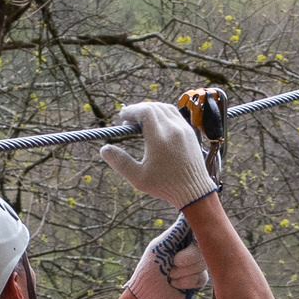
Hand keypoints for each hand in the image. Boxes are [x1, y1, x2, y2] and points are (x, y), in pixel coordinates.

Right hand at [101, 100, 219, 209]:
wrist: (194, 190)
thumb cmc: (165, 186)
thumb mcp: (138, 177)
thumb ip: (120, 162)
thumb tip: (104, 149)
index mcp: (160, 138)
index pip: (145, 111)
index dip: (131, 110)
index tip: (122, 118)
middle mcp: (173, 129)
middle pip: (154, 107)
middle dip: (139, 110)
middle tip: (129, 121)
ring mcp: (184, 129)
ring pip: (165, 108)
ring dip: (152, 110)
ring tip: (141, 121)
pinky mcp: (190, 133)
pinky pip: (175, 114)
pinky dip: (163, 114)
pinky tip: (157, 126)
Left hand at [127, 216, 207, 298]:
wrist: (147, 295)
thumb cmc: (149, 269)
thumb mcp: (161, 247)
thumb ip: (176, 232)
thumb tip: (187, 214)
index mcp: (180, 239)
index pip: (197, 229)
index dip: (200, 233)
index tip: (195, 238)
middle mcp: (189, 249)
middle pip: (203, 248)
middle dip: (187, 259)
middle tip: (172, 263)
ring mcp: (195, 264)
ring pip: (203, 264)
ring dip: (183, 273)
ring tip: (169, 276)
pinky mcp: (198, 279)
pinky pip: (202, 278)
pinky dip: (186, 282)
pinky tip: (175, 284)